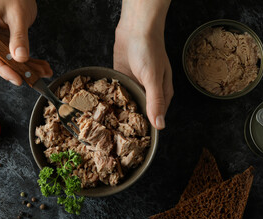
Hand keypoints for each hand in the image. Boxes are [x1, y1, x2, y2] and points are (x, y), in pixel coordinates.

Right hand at [0, 0, 52, 85]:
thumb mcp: (18, 16)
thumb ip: (19, 37)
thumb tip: (20, 58)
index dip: (4, 69)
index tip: (17, 79)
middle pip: (1, 60)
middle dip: (21, 70)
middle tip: (36, 78)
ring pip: (11, 61)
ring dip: (29, 68)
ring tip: (44, 72)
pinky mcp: (5, 42)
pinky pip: (17, 56)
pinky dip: (30, 62)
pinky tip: (42, 67)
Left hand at [114, 0, 172, 129]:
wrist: (135, 29)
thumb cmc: (149, 51)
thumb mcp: (153, 78)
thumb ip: (156, 101)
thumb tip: (160, 125)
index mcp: (161, 95)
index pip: (155, 119)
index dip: (144, 131)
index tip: (132, 144)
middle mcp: (148, 93)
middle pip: (139, 113)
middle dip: (128, 125)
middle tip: (113, 139)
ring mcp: (134, 87)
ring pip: (127, 105)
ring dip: (118, 113)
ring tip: (104, 128)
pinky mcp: (122, 80)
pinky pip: (117, 94)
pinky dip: (111, 101)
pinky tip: (101, 110)